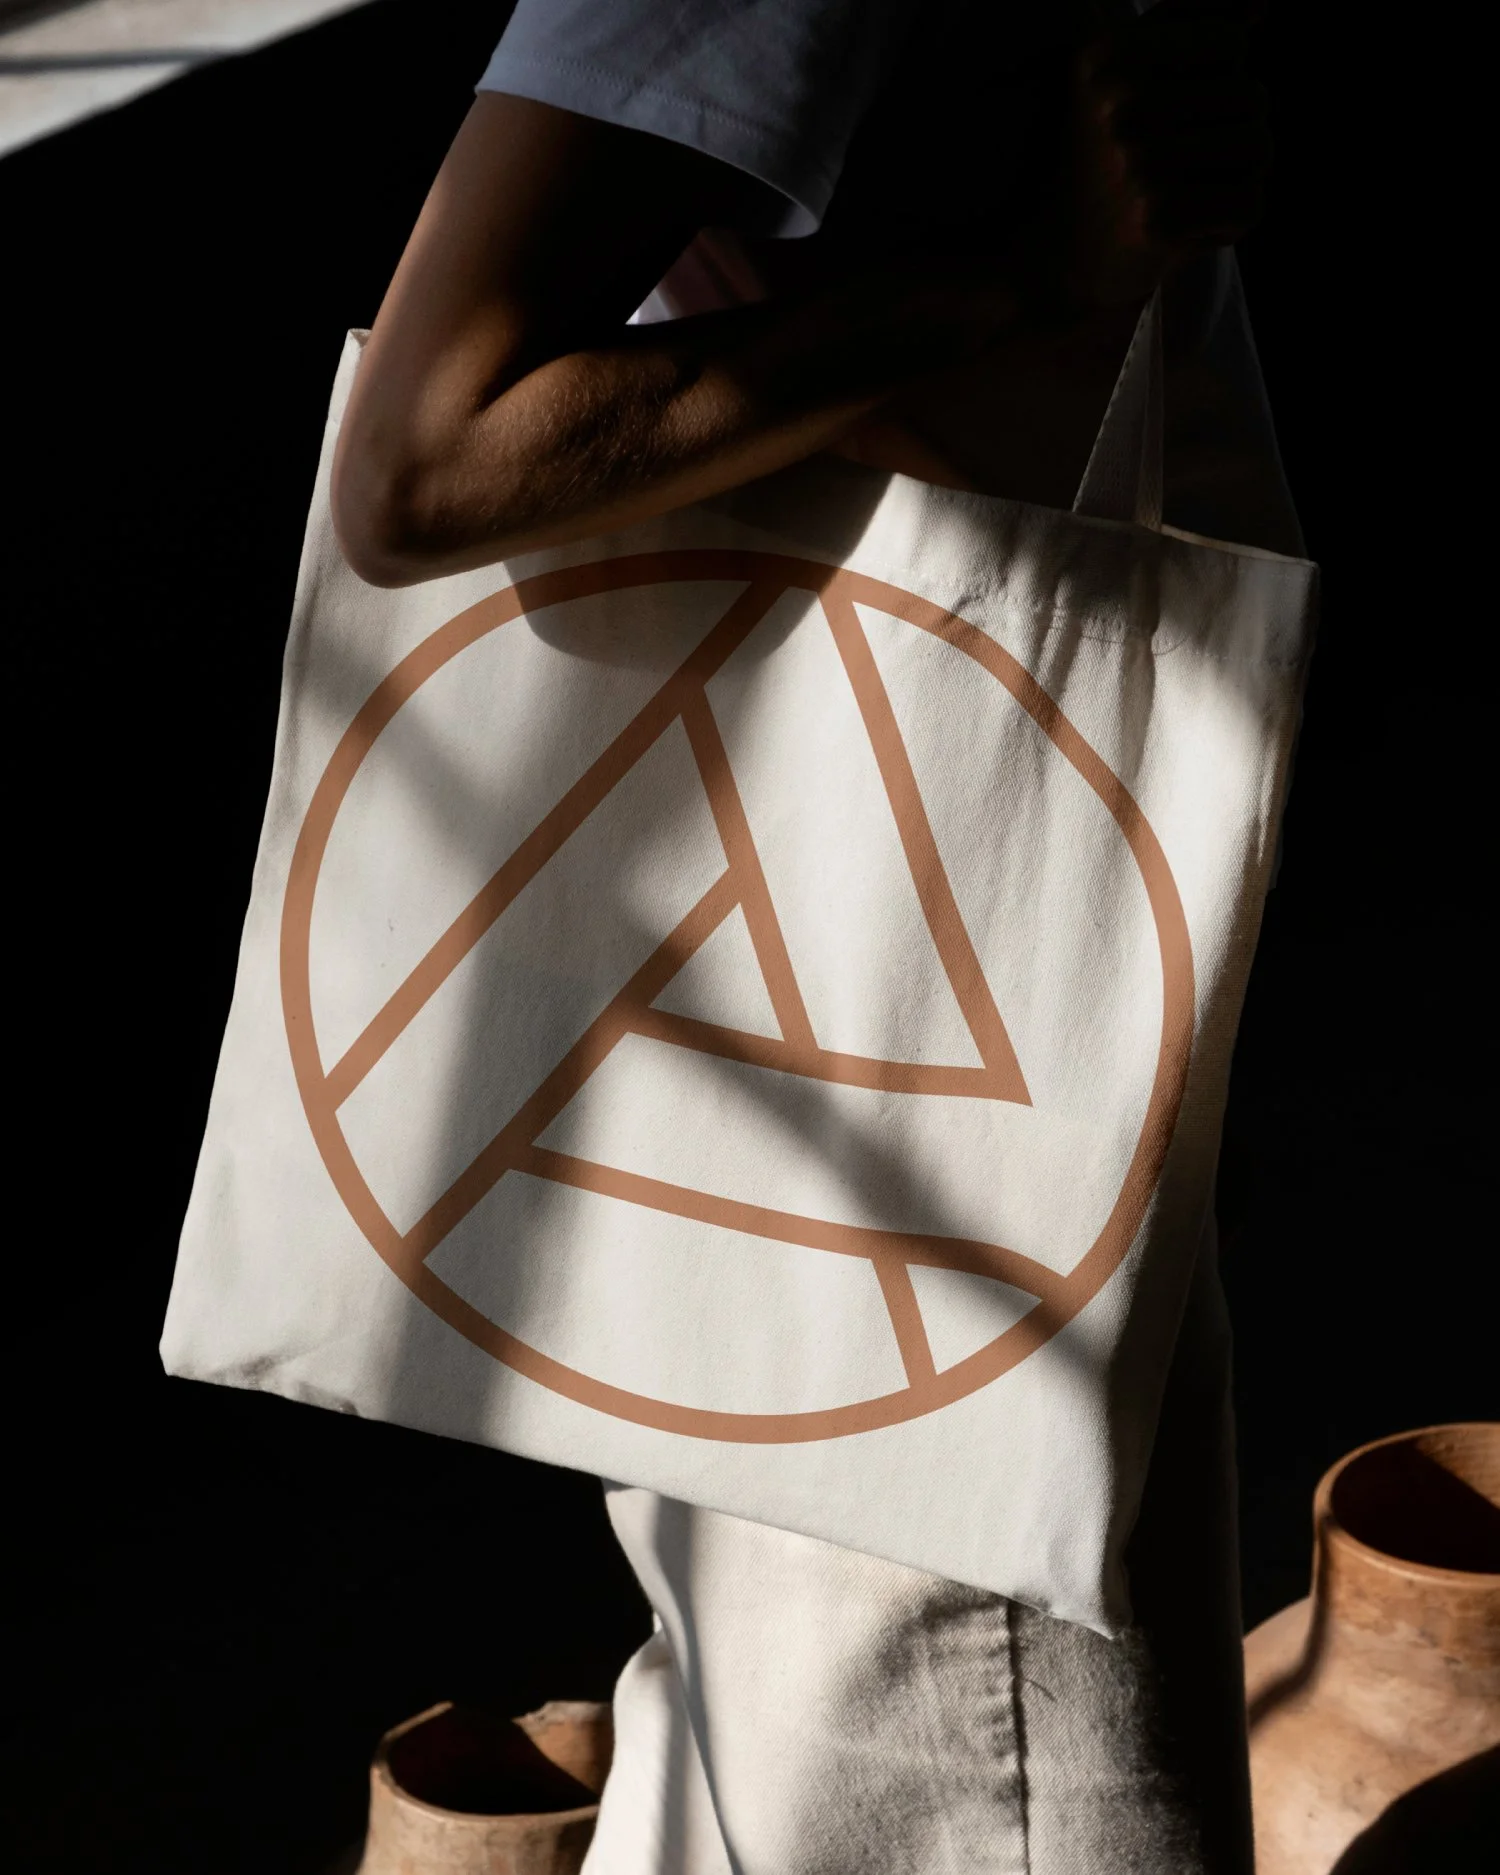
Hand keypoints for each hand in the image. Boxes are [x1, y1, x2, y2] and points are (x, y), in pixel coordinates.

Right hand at [1051, 0, 1272, 312]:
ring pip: (1258, 147)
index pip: (1232, 43)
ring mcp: (1142, 165)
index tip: (1172, 111)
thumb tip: (1260, 2)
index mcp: (1109, 57)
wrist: (1061, 258)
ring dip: (1237, 175)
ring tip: (1186, 190)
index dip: (1216, 77)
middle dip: (1230, 131)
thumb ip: (1191, 19)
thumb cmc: (1107, 154)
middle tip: (1179, 163)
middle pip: (1252, 96)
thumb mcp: (1127, 72)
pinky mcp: (1163, 221)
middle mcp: (1121, 106)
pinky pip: (1250, 204)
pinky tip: (1188, 227)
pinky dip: (1231, 221)